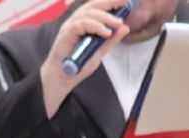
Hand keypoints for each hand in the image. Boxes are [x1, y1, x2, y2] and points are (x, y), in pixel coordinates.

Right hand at [39, 0, 131, 117]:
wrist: (63, 79)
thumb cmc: (78, 65)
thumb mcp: (100, 51)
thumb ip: (111, 40)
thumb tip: (125, 27)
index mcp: (84, 23)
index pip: (96, 7)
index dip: (109, 2)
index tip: (124, 2)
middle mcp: (76, 21)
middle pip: (92, 6)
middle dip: (109, 3)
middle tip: (123, 5)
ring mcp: (70, 26)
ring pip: (88, 14)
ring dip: (105, 17)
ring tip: (117, 23)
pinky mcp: (66, 33)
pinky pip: (82, 24)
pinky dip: (95, 26)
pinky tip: (106, 32)